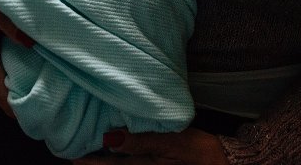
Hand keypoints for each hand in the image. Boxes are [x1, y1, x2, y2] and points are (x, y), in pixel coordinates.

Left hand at [73, 128, 229, 164]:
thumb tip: (110, 138)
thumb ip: (142, 142)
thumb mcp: (174, 143)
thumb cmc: (202, 151)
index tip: (72, 158)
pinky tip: (121, 155)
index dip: (92, 163)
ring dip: (110, 163)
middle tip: (75, 158)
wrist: (228, 163)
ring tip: (92, 157)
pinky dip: (126, 161)